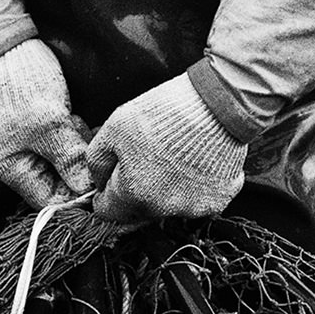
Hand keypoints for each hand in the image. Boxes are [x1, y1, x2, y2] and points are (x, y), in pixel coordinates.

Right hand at [0, 39, 92, 208]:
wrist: (12, 49)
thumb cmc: (24, 88)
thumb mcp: (50, 125)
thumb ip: (69, 159)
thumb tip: (90, 191)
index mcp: (17, 172)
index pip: (52, 203)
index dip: (78, 196)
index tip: (98, 177)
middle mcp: (27, 165)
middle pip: (65, 184)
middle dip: (80, 165)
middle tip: (82, 138)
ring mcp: (39, 147)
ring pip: (72, 163)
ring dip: (81, 147)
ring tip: (75, 122)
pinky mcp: (51, 131)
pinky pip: (72, 145)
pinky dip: (80, 134)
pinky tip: (76, 118)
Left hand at [86, 73, 249, 229]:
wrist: (218, 101)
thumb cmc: (165, 111)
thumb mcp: (114, 126)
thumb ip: (96, 161)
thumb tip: (98, 182)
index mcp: (133, 194)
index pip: (106, 212)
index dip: (106, 193)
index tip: (114, 176)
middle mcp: (162, 209)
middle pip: (139, 211)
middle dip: (138, 190)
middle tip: (150, 156)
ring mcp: (193, 208)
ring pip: (169, 206)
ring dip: (168, 189)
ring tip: (177, 154)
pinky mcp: (218, 201)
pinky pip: (199, 201)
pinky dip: (196, 186)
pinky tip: (198, 160)